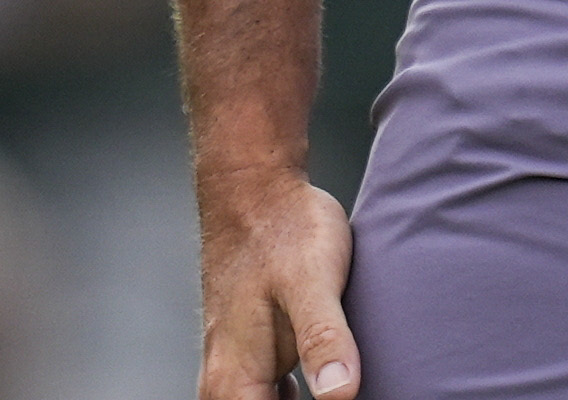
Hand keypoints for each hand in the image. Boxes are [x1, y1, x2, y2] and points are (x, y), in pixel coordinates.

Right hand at [197, 170, 357, 399]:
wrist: (253, 188)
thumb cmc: (284, 228)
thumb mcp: (314, 279)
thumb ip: (325, 338)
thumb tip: (341, 394)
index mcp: (237, 379)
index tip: (341, 395)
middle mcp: (225, 380)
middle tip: (341, 389)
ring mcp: (230, 364)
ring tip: (331, 391)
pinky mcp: (242, 349)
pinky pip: (257, 394)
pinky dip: (283, 399)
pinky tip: (308, 392)